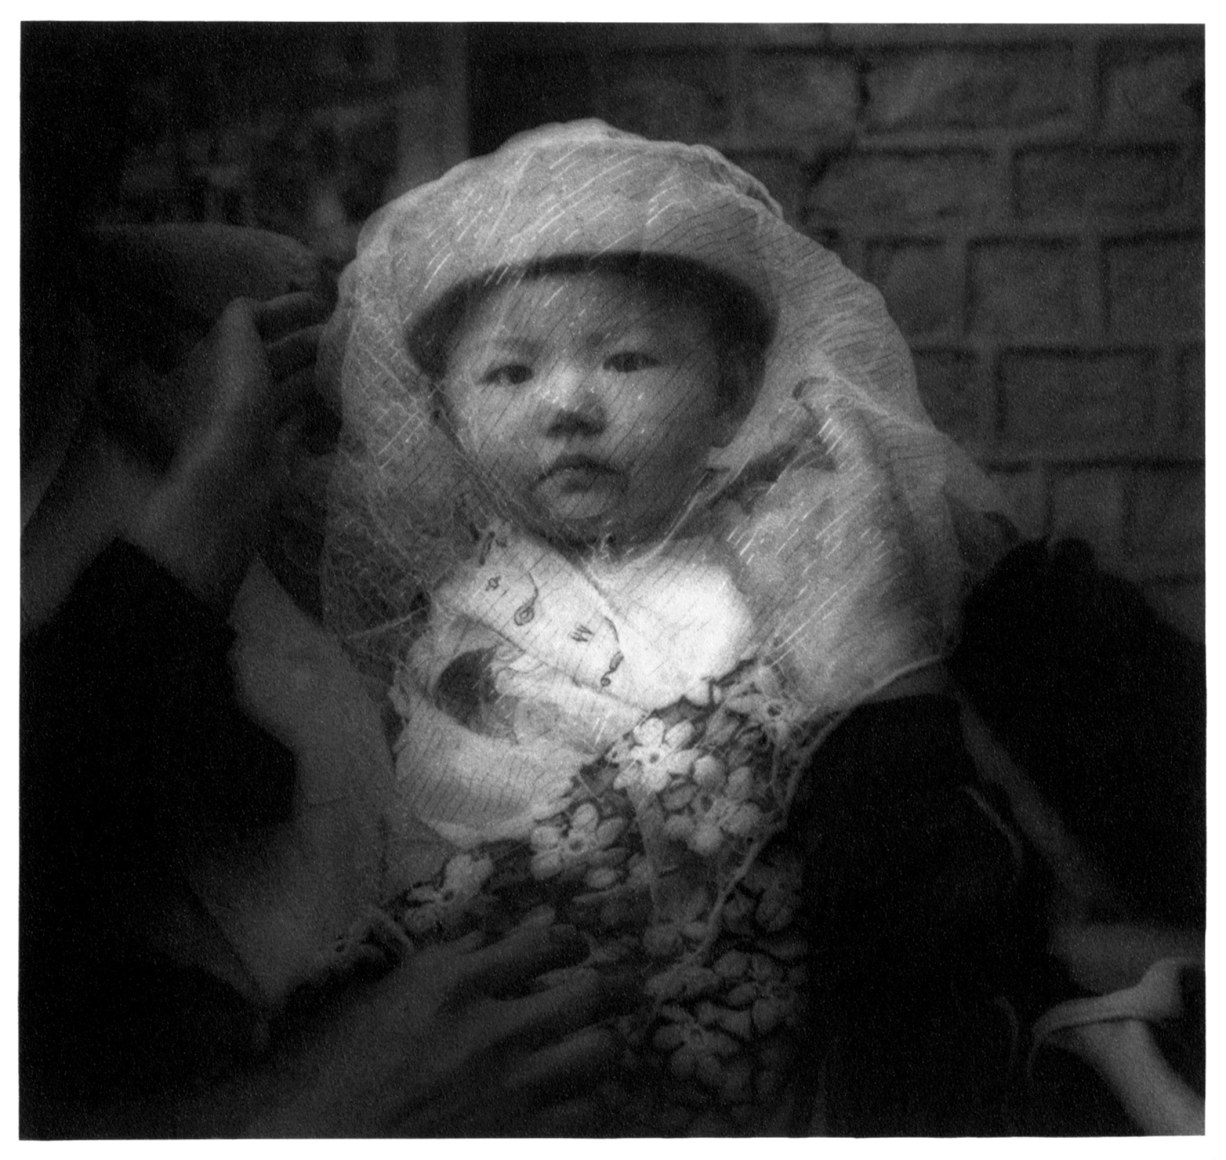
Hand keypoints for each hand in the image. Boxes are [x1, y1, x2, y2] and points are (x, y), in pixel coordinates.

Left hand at [125, 293, 329, 607]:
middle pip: (275, 356)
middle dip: (308, 341)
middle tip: (348, 332)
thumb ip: (245, 316)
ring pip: (290, 387)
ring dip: (318, 372)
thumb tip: (261, 304)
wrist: (233, 479)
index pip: (251, 324)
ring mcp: (256, 420)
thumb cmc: (233, 405)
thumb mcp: (233, 345)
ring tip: (353, 361)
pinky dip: (319, 408)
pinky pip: (301, 421)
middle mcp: (235, 387)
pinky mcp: (276, 449)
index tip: (321, 303)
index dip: (284, 310)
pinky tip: (345, 397)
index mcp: (220, 360)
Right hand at [251, 924, 635, 1136]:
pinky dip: (586, 1106)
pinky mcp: (518, 1143)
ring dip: (602, 1050)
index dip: (571, 942)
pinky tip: (577, 1103)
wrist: (312, 1145)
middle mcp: (494, 1032)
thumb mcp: (383, 997)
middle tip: (622, 989)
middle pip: (590, 995)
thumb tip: (490, 940)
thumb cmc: (336, 1069)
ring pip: (599, 1056)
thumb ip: (443, 963)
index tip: (577, 948)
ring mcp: (511, 1092)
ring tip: (597, 1049)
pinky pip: (584, 1118)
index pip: (544, 943)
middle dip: (614, 987)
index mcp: (455, 986)